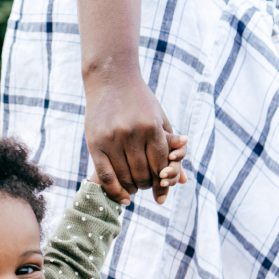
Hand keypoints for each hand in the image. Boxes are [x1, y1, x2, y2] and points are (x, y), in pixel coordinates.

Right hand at [84, 70, 181, 204]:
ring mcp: (112, 139)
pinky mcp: (95, 144)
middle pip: (143, 173)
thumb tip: (183, 182)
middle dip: (147, 185)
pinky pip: (106, 176)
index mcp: (151, 127)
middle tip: (146, 186)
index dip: (162, 181)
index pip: (161, 164)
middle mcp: (132, 134)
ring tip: (134, 189)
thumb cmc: (140, 101)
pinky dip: (115, 191)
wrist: (111, 80)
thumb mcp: (160, 120)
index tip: (161, 189)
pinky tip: (124, 198)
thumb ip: (171, 150)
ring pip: (125, 177)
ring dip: (132, 188)